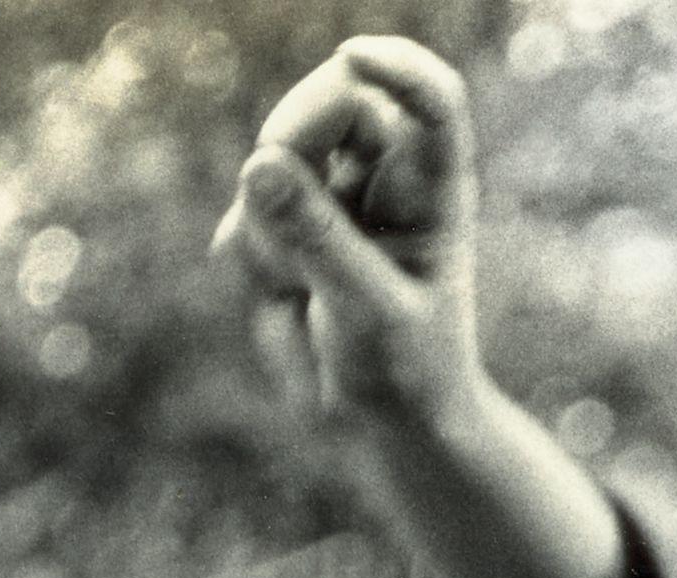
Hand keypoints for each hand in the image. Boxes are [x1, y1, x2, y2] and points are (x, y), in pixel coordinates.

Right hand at [214, 38, 488, 435]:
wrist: (383, 422)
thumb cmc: (405, 370)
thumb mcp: (370, 313)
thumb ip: (319, 240)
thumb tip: (261, 163)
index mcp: (433, 190)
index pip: (431, 102)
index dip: (397, 67)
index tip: (354, 56)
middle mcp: (385, 179)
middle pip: (333, 102)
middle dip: (292, 135)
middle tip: (271, 185)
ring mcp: (328, 195)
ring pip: (274, 161)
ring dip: (271, 227)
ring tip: (305, 294)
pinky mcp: (281, 223)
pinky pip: (242, 217)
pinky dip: (252, 262)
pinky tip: (287, 303)